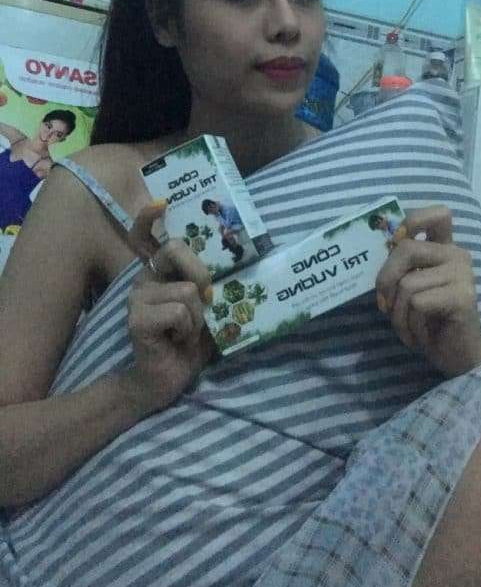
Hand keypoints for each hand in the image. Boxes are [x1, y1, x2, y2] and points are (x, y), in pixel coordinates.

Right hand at [124, 200, 215, 412]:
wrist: (162, 382)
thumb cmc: (187, 345)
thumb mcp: (203, 310)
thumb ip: (208, 287)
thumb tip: (237, 266)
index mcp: (159, 273)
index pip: (144, 235)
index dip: (148, 217)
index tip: (160, 203)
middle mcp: (144, 278)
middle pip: (176, 249)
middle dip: (202, 275)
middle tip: (205, 302)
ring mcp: (136, 297)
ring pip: (188, 290)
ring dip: (198, 318)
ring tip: (185, 332)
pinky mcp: (136, 319)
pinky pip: (179, 312)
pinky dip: (188, 330)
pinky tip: (175, 341)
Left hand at [376, 206, 480, 377]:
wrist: (458, 358)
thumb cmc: (428, 323)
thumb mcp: (409, 289)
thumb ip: (402, 266)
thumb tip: (384, 247)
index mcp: (445, 249)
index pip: (438, 214)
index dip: (413, 220)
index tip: (395, 241)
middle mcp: (457, 255)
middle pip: (405, 248)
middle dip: (385, 279)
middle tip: (385, 306)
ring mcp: (463, 274)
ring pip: (407, 283)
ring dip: (397, 314)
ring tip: (409, 328)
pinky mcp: (464, 296)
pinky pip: (417, 303)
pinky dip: (410, 325)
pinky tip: (422, 337)